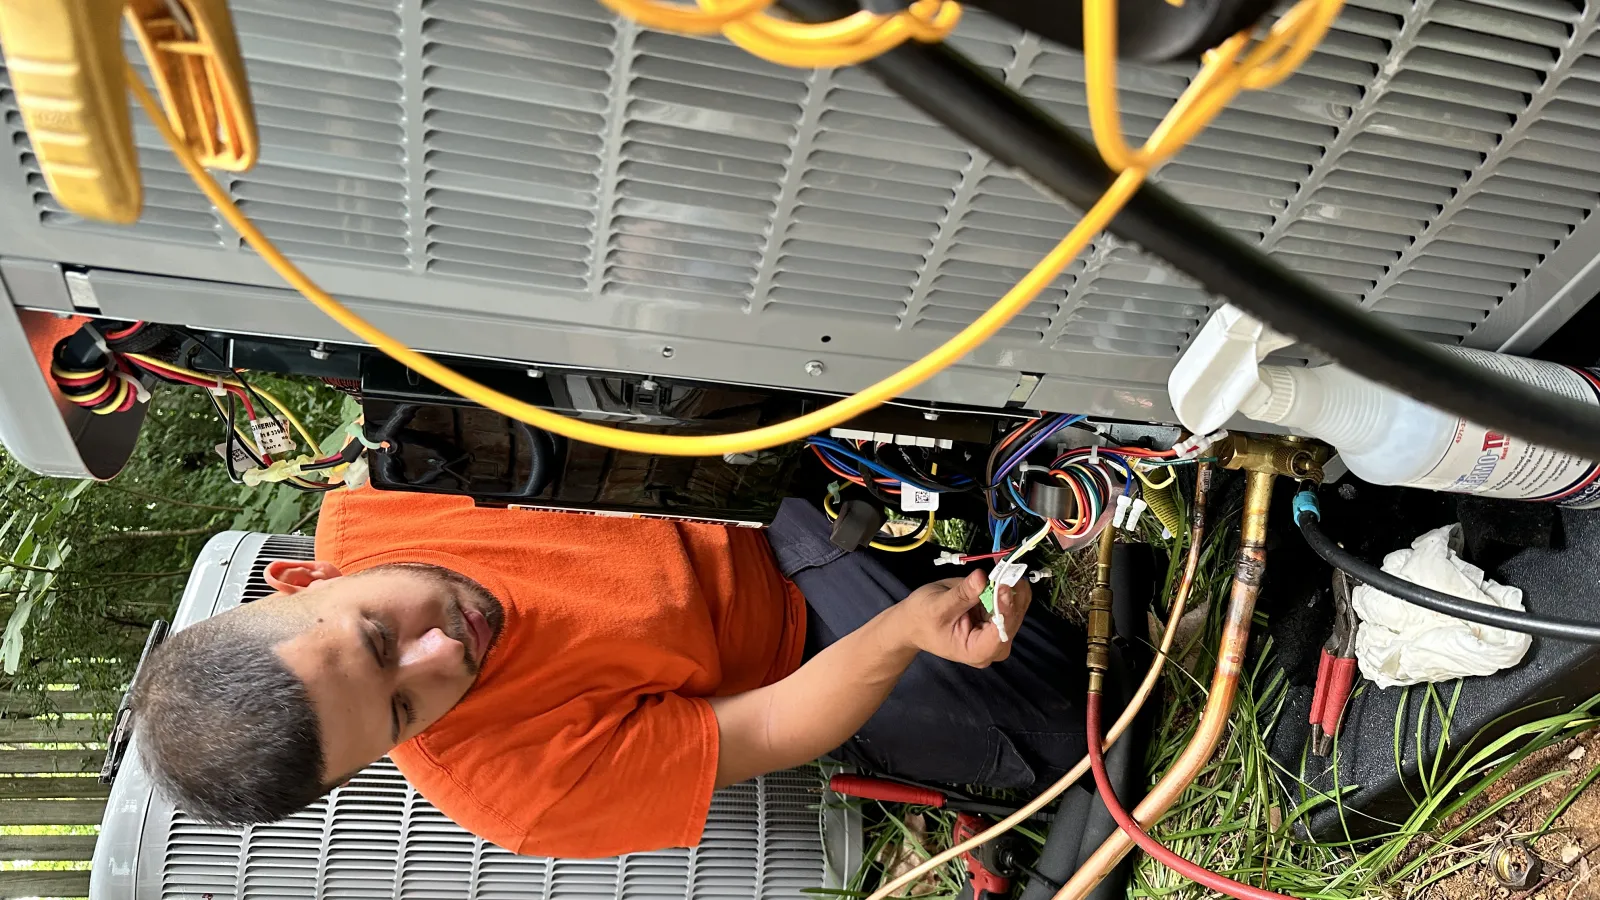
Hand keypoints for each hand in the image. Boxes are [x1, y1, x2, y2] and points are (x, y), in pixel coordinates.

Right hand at [892, 570, 1032, 667]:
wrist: (913, 622)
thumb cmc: (922, 620)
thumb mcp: (938, 607)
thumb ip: (962, 594)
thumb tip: (981, 577)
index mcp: (977, 651)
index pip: (1000, 633)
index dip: (1005, 610)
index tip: (1004, 587)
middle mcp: (993, 645)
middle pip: (1013, 619)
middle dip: (1010, 593)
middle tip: (1005, 568)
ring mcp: (996, 631)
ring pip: (1016, 607)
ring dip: (1012, 585)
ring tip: (1001, 565)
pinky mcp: (995, 617)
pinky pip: (1009, 600)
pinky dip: (1007, 584)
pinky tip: (999, 569)